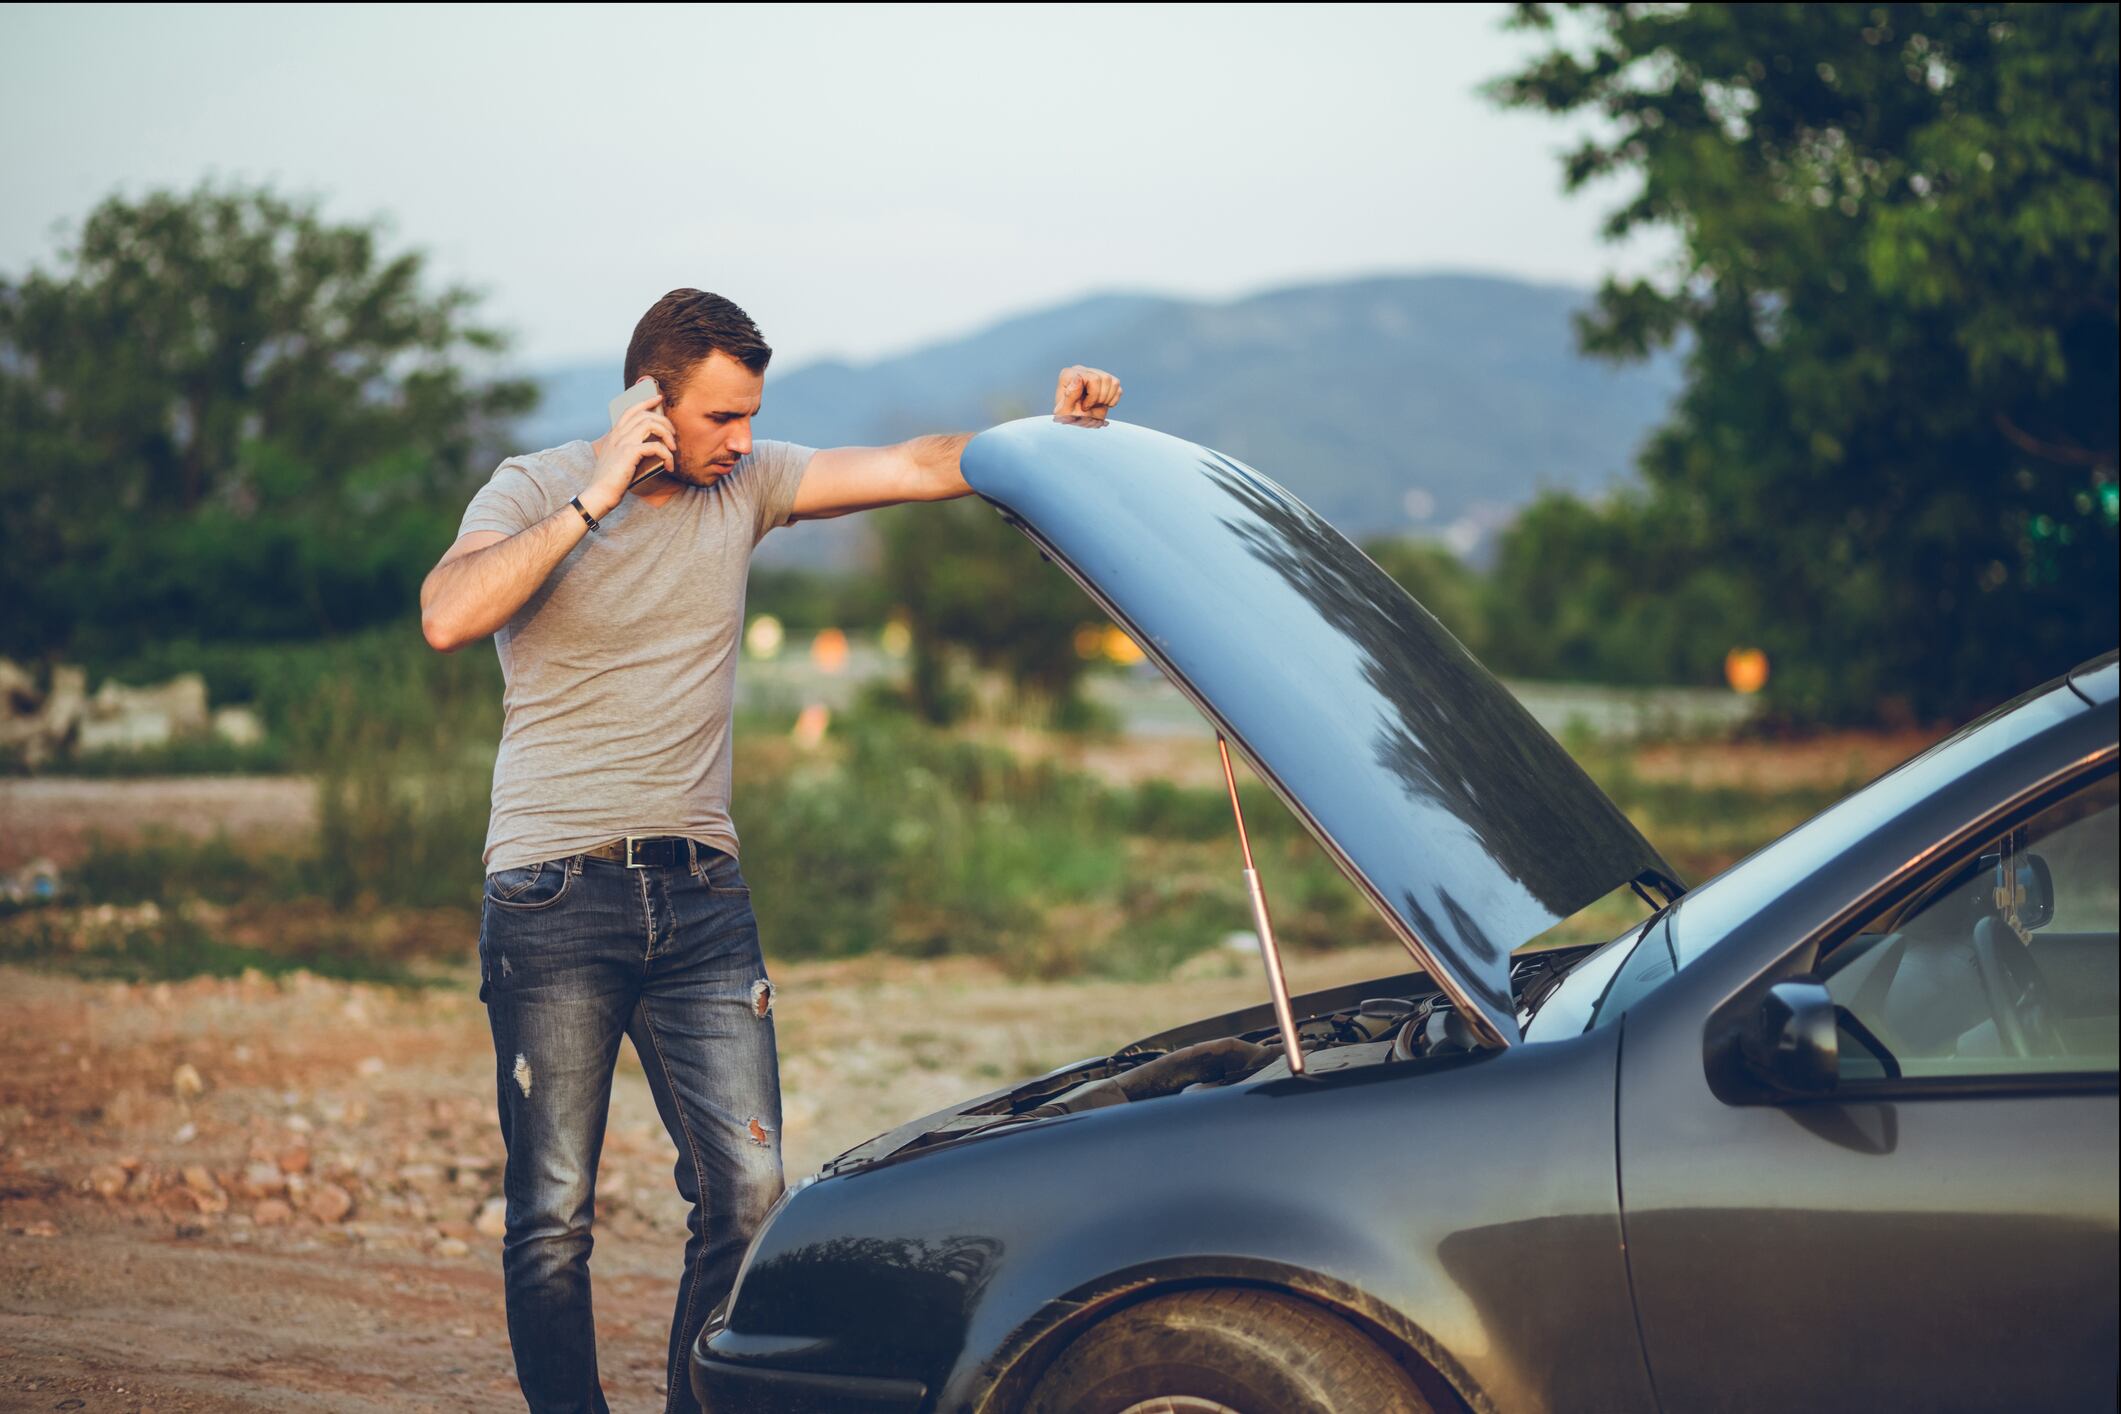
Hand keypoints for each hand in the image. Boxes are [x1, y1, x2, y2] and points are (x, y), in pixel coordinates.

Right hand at [585, 385, 676, 515]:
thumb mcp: (617, 460)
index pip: (630, 410)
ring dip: (667, 435)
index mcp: (614, 434)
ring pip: (651, 425)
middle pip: (645, 415)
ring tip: (673, 449)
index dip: (645, 401)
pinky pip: (655, 446)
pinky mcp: (630, 453)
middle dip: (664, 421)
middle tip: (673, 435)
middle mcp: (618, 434)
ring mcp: (623, 442)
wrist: (599, 493)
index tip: (659, 398)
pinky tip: (669, 466)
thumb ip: (627, 449)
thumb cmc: (610, 480)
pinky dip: (667, 455)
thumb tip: (648, 447)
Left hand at [1054, 365, 1122, 421]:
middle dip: (1100, 398)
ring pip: (1113, 381)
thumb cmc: (1068, 417)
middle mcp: (1082, 371)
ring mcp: (1094, 373)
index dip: (1093, 396)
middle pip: (1105, 378)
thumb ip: (1070, 395)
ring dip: (1107, 398)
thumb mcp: (1066, 411)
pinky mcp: (1103, 381)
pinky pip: (1117, 385)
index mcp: (1069, 375)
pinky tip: (1103, 403)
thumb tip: (1078, 378)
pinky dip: (1113, 398)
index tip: (1084, 407)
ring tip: (1096, 404)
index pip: (1092, 378)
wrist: (1076, 421)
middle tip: (1090, 407)